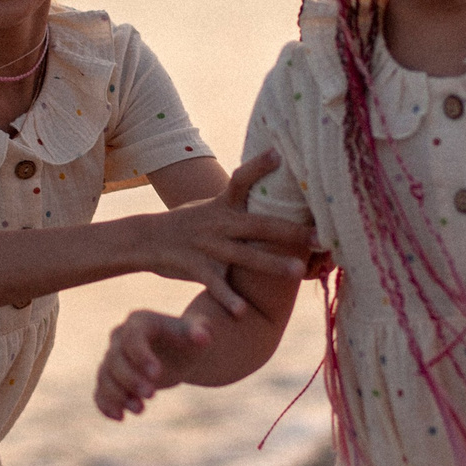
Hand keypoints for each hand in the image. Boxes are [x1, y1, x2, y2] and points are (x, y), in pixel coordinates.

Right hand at [95, 309, 209, 418]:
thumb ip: (201, 331)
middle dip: (131, 379)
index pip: (132, 338)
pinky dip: (105, 405)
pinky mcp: (110, 379)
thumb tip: (203, 337)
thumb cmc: (188, 340)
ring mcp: (112, 359)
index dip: (141, 356)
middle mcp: (119, 338)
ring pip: (105, 377)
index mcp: (139, 322)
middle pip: (115, 359)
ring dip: (118, 395)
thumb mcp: (198, 333)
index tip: (157, 375)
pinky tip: (120, 418)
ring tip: (140, 410)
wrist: (179, 353)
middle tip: (152, 395)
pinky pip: (100, 392)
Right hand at [138, 151, 313, 316]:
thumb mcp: (210, 206)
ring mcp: (207, 246)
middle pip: (259, 225)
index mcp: (222, 206)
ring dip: (272, 264)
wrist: (145, 239)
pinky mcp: (194, 268)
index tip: (280, 153)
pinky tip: (243, 311)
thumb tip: (263, 183)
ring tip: (297, 271)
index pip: (241, 179)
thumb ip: (236, 200)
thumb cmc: (186, 223)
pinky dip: (227, 298)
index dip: (259, 165)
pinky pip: (214, 284)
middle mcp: (218, 223)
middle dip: (291, 231)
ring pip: (244, 256)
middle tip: (320, 237)